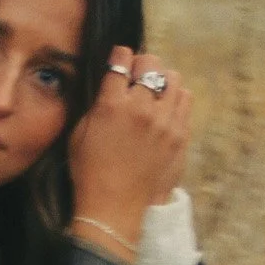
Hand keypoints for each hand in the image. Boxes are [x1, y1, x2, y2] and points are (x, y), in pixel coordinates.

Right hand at [68, 49, 191, 247]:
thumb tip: (108, 84)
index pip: (121, 61)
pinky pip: (185, 102)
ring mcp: (165, 122)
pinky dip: (175, 100)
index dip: (119, 56)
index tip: (120, 59)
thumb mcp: (79, 134)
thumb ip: (96, 104)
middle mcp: (142, 109)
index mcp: (112, 105)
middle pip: (151, 64)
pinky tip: (164, 110)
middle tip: (137, 75)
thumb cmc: (90, 173)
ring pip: (174, 79)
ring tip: (154, 92)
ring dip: (162, 80)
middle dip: (142, 64)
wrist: (114, 207)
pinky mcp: (179, 136)